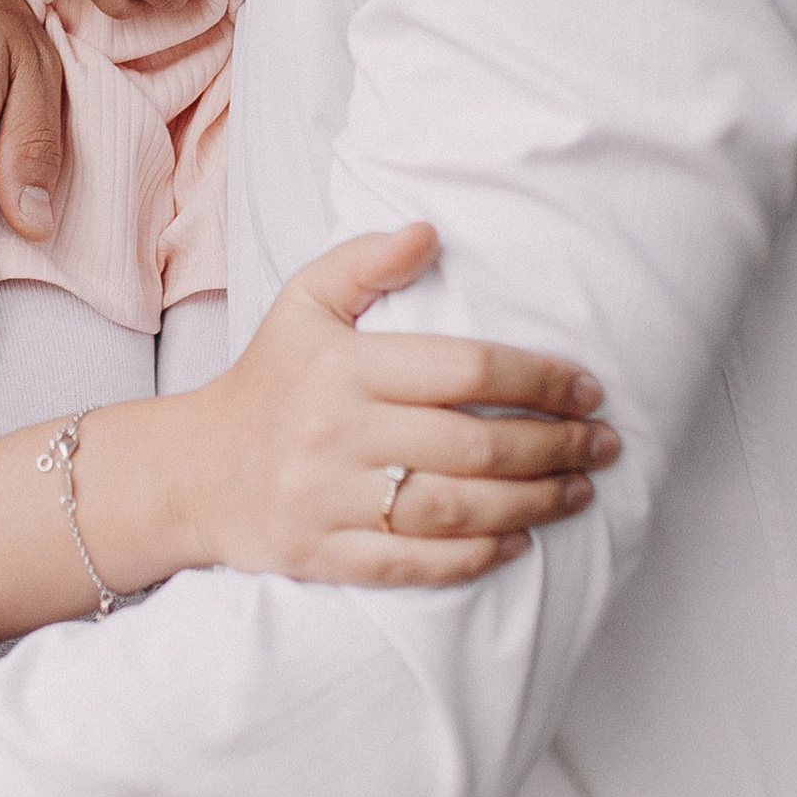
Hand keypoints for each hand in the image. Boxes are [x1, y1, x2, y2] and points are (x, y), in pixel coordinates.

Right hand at [186, 222, 618, 587]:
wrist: (195, 472)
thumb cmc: (270, 379)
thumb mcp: (303, 302)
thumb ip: (364, 261)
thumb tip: (430, 232)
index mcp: (342, 366)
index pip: (462, 370)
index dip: (536, 380)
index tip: (586, 388)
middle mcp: (336, 434)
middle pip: (474, 446)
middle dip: (555, 447)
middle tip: (602, 444)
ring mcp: (329, 502)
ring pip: (456, 511)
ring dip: (533, 504)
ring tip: (578, 489)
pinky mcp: (324, 556)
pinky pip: (417, 564)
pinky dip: (476, 557)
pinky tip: (519, 542)